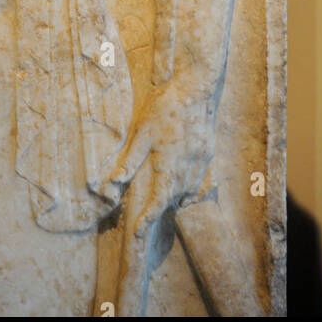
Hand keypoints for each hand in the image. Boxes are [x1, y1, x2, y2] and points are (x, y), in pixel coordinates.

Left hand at [100, 79, 215, 238]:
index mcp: (169, 165)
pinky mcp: (208, 153)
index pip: (158, 202)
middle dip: (160, 208)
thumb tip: (114, 183)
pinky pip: (201, 180)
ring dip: (176, 197)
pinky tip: (185, 186)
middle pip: (174, 199)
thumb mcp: (142, 132)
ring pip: (189, 191)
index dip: (147, 219)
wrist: (196, 89)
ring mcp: (201, 162)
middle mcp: (188, 168)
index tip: (138, 232)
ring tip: (163, 199)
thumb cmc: (165, 108)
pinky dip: (192, 187)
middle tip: (145, 213)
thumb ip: (130, 160)